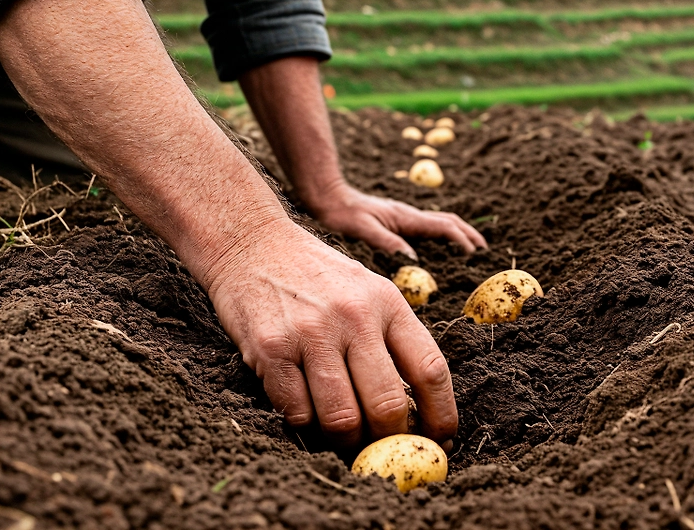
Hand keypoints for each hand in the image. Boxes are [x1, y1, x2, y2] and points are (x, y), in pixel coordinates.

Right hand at [207, 219, 457, 447]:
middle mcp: (354, 315)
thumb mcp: (366, 290)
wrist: (252, 242)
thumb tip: (416, 410)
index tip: (441, 441)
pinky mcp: (271, 348)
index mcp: (387, 302)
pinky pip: (296, 412)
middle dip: (389, 441)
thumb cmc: (315, 276)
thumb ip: (390, 339)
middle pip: (387, 404)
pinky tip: (306, 413)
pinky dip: (304, 425)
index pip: (430, 369)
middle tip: (383, 450)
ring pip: (341, 418)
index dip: (441, 415)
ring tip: (343, 438)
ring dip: (345, 441)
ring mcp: (311, 332)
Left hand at [308, 183, 486, 257]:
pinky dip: (443, 234)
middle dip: (467, 234)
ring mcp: (404, 217)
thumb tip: (411, 257)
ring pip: (439, 222)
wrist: (327, 197)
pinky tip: (440, 246)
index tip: (473, 254)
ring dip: (458, 233)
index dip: (460, 239)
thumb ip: (386, 242)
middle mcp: (408, 215)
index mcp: (404, 217)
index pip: (442, 226)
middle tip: (483, 251)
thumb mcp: (361, 230)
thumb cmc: (341, 214)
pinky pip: (427, 227)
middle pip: (447, 221)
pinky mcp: (397, 220)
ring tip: (471, 248)